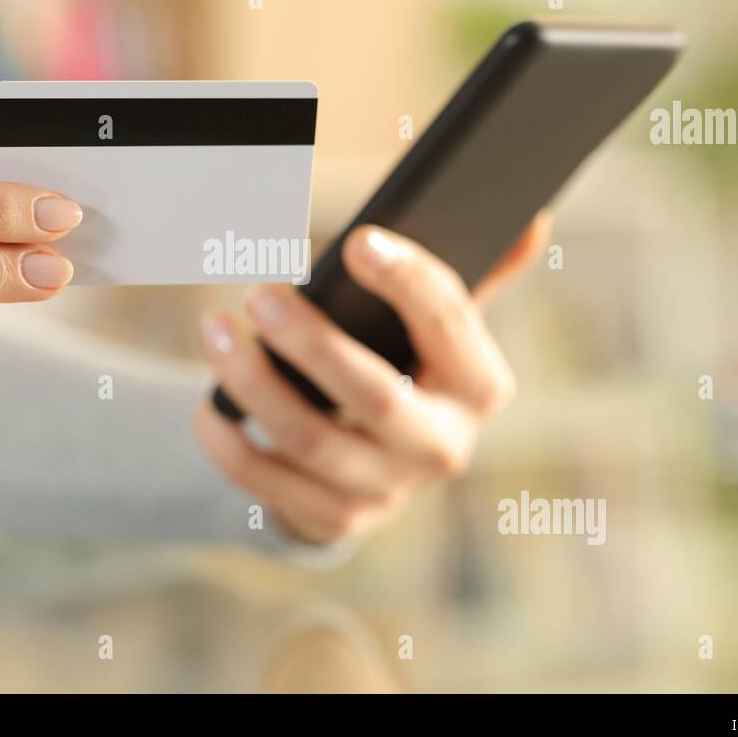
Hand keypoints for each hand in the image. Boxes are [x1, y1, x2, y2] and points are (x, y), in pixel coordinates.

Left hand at [194, 214, 549, 543]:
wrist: (381, 468)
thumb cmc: (408, 368)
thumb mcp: (444, 329)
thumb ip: (480, 273)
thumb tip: (532, 217)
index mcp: (480, 385)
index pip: (452, 324)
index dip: (407, 281)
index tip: (358, 242)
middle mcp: (443, 445)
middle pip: (377, 396)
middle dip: (313, 343)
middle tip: (260, 293)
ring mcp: (388, 492)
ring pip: (311, 440)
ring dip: (253, 383)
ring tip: (214, 329)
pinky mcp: (335, 519)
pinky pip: (268, 485)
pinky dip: (230, 443)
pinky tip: (206, 405)